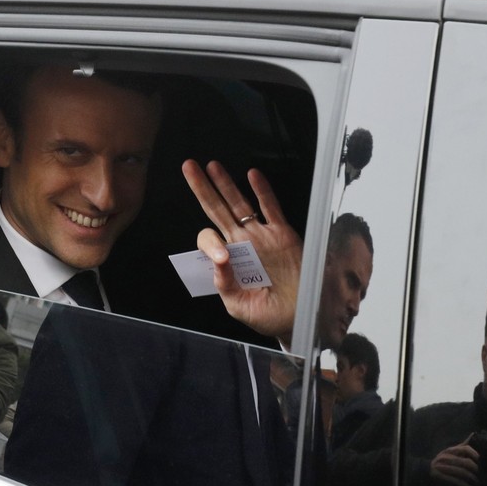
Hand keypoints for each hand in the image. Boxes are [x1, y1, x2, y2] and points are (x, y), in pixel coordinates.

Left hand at [182, 159, 302, 342]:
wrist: (298, 319)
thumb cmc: (267, 315)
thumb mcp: (240, 306)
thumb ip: (225, 285)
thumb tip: (219, 261)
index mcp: (226, 261)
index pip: (209, 240)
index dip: (211, 244)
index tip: (224, 258)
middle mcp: (240, 244)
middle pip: (216, 210)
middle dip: (202, 189)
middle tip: (188, 167)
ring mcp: (261, 237)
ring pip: (239, 204)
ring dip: (226, 184)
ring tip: (211, 166)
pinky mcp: (283, 235)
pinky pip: (271, 209)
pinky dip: (263, 192)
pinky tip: (252, 175)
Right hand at [429, 437, 479, 485]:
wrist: (425, 471)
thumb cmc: (443, 462)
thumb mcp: (451, 452)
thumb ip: (462, 446)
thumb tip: (473, 434)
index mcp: (450, 450)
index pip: (465, 449)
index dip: (476, 455)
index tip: (483, 462)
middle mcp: (446, 457)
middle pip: (466, 462)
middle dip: (477, 470)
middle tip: (485, 477)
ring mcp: (442, 467)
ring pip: (462, 472)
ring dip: (473, 480)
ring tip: (480, 485)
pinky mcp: (440, 476)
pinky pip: (456, 481)